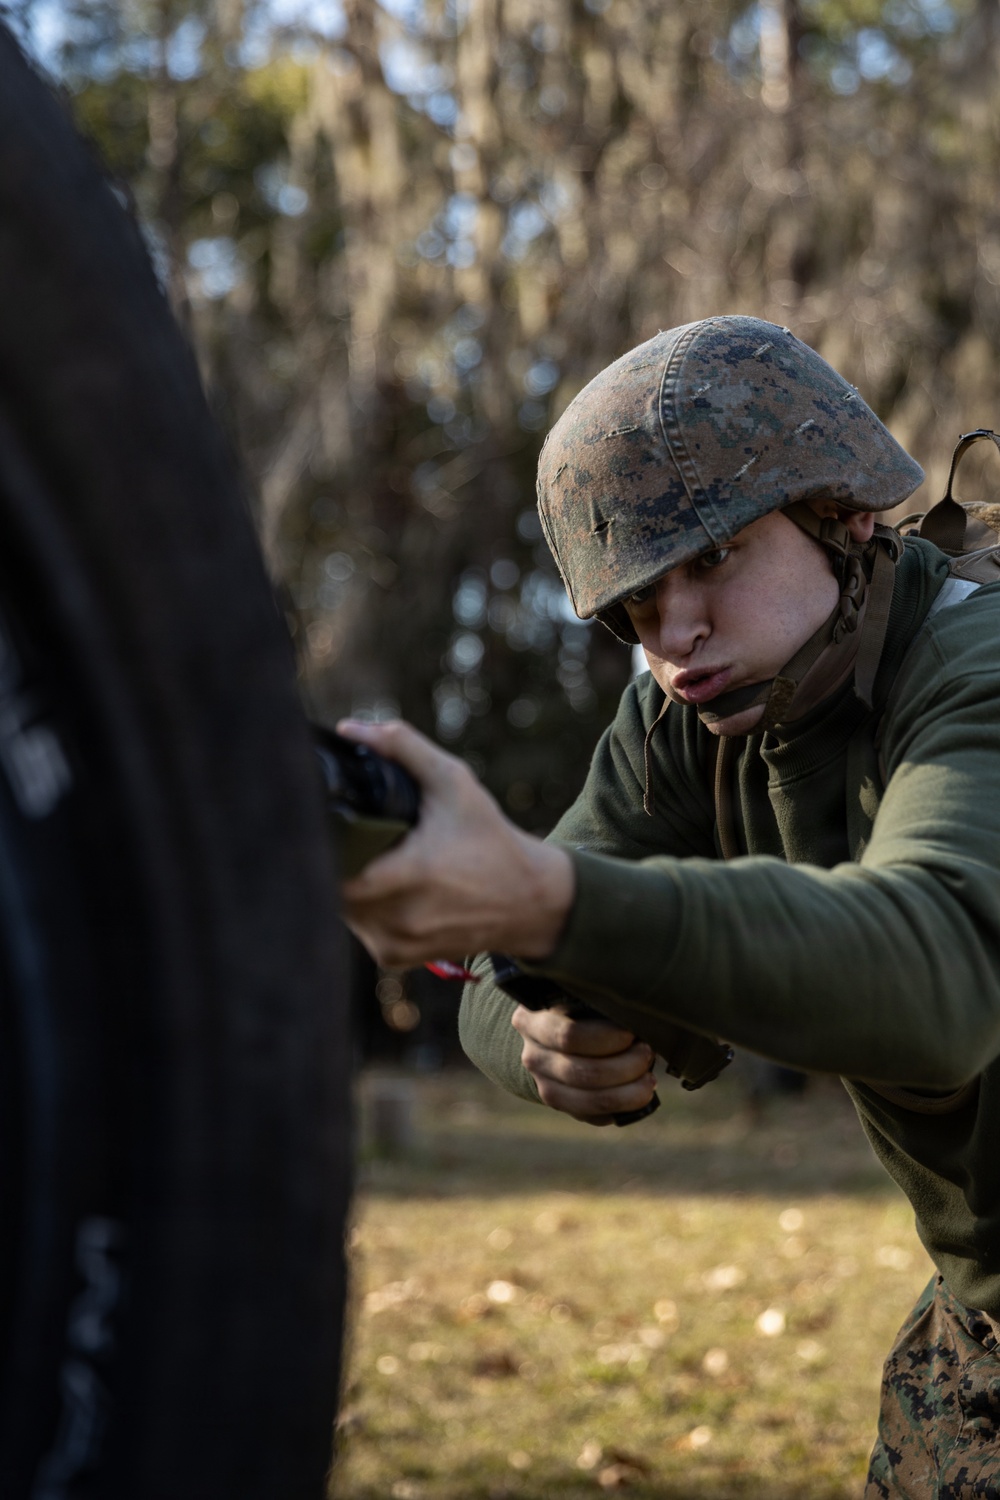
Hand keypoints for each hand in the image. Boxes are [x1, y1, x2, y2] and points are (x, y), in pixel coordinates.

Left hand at [338, 720, 574, 967]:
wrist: (527, 901)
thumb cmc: (489, 839)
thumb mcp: (454, 783)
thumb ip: (403, 748)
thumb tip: (350, 729)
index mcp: (412, 874)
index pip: (333, 863)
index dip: (323, 839)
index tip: (323, 817)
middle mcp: (400, 916)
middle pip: (330, 884)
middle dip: (331, 857)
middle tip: (344, 832)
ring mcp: (394, 942)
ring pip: (339, 908)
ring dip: (342, 882)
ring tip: (364, 856)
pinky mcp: (392, 958)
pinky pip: (356, 927)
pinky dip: (358, 907)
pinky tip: (377, 885)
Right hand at [512, 1004, 656, 1125]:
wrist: (549, 1035)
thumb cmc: (574, 1007)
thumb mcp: (576, 994)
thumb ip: (597, 1000)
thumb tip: (636, 1013)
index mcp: (532, 1021)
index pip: (570, 1036)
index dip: (607, 1038)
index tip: (632, 1034)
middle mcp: (533, 1056)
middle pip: (584, 1072)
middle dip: (625, 1066)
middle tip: (647, 1054)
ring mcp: (543, 1085)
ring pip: (590, 1100)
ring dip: (628, 1092)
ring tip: (649, 1079)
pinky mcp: (561, 1107)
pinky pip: (594, 1115)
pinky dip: (622, 1108)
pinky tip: (638, 1094)